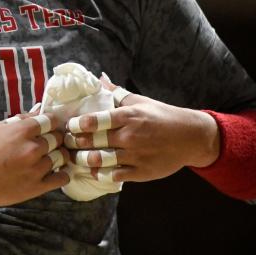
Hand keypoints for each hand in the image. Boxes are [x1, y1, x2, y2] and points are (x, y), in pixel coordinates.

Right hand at [0, 109, 70, 213]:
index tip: (49, 126)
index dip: (52, 122)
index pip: (51, 120)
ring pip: (61, 157)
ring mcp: (36, 168)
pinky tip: (54, 172)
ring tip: (48, 158)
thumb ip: (20, 119)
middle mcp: (33, 148)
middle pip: (58, 138)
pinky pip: (62, 178)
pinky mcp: (38, 187)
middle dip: (55, 138)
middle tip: (48, 143)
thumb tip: (38, 110)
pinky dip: (61, 174)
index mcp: (22, 131)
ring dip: (57, 156)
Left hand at [63, 77, 219, 182]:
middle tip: (65, 142)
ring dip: (82, 160)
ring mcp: (135, 156)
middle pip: (93, 141)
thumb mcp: (140, 101)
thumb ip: (116, 92)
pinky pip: (114, 176)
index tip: (69, 125)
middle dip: (74, 142)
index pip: (95, 120)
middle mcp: (130, 136)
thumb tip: (99, 78)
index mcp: (128, 116)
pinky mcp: (141, 172)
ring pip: (100, 160)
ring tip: (72, 157)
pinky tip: (91, 170)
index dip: (77, 124)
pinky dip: (100, 174)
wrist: (190, 137)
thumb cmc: (162, 116)